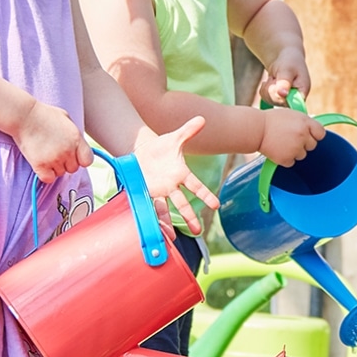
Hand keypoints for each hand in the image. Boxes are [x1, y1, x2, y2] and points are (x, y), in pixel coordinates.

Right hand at [14, 100, 93, 180]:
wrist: (23, 115)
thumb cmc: (43, 114)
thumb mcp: (66, 119)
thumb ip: (75, 135)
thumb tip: (78, 145)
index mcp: (76, 139)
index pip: (87, 160)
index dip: (80, 159)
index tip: (73, 156)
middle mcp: (68, 150)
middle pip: (73, 169)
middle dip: (65, 163)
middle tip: (54, 152)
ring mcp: (54, 159)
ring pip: (60, 174)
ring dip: (53, 167)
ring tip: (44, 153)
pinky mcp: (40, 165)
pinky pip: (48, 179)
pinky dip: (45, 174)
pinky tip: (40, 163)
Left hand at [134, 116, 219, 234]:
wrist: (141, 152)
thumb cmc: (160, 146)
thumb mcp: (174, 138)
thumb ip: (188, 130)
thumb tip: (202, 119)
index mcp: (181, 174)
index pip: (196, 186)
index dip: (206, 195)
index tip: (216, 205)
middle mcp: (171, 186)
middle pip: (182, 203)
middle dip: (190, 217)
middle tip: (199, 231)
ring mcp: (159, 191)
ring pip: (165, 210)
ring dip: (169, 224)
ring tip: (172, 238)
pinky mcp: (146, 193)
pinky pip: (149, 207)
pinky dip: (152, 218)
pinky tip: (155, 230)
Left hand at [259, 47, 311, 106]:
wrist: (286, 59)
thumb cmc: (290, 62)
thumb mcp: (287, 70)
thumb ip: (284, 82)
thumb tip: (282, 95)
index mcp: (302, 94)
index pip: (291, 105)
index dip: (280, 97)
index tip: (277, 83)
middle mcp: (295, 101)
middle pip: (277, 102)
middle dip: (272, 87)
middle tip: (277, 77)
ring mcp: (286, 102)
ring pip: (269, 100)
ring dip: (268, 87)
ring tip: (275, 78)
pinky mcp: (278, 101)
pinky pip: (265, 98)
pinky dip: (265, 89)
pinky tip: (271, 82)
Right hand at [259, 108, 324, 166]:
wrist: (255, 129)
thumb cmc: (271, 120)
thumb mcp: (291, 115)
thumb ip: (304, 122)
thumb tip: (312, 131)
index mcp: (305, 122)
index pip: (321, 133)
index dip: (314, 135)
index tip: (308, 135)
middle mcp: (303, 135)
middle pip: (312, 146)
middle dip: (303, 144)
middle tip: (290, 139)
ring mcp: (295, 148)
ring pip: (302, 155)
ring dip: (294, 152)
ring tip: (281, 144)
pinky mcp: (286, 159)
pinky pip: (291, 162)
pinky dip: (285, 159)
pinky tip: (277, 150)